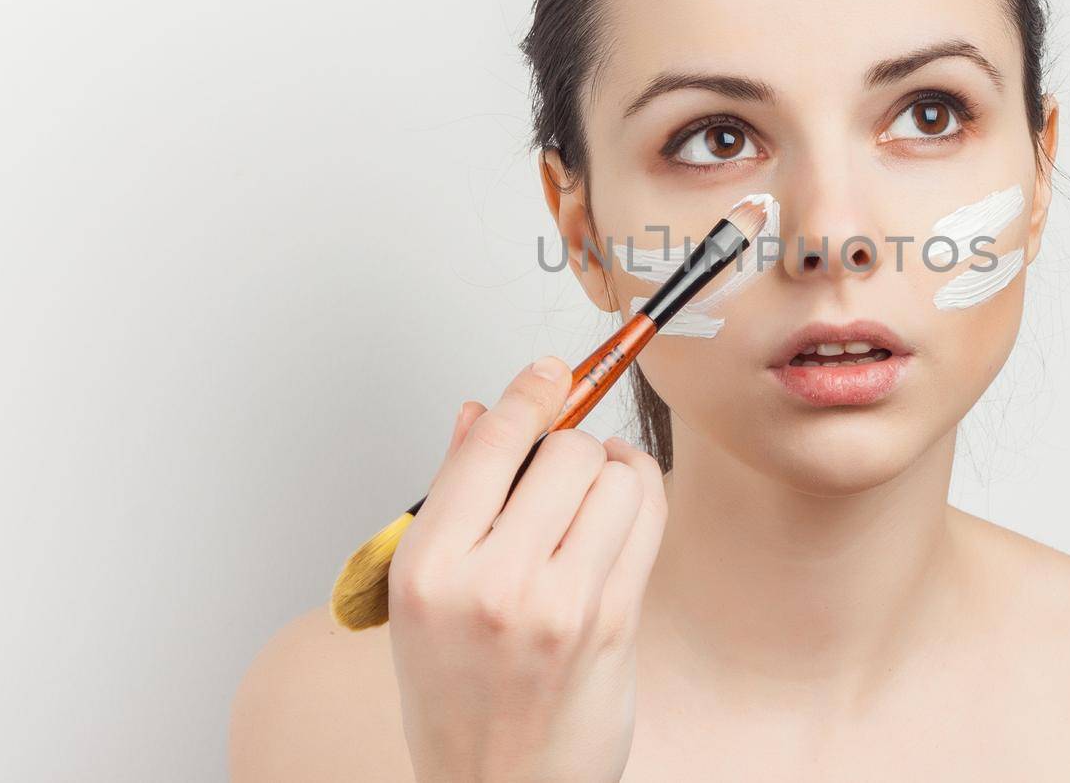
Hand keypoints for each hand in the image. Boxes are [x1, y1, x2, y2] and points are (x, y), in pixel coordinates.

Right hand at [387, 357, 667, 781]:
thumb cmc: (457, 696)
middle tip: (560, 467)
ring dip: (611, 470)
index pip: (490, 444)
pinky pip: (647, 518)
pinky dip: (641, 495)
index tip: (551, 372)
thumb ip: (451, 497)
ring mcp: (560, 605)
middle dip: (569, 445)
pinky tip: (621, 508)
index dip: (530, 393)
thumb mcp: (421, 598)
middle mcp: (492, 583)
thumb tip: (479, 414)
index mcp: (429, 568)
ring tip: (592, 491)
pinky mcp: (614, 622)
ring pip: (615, 477)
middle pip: (565, 452)